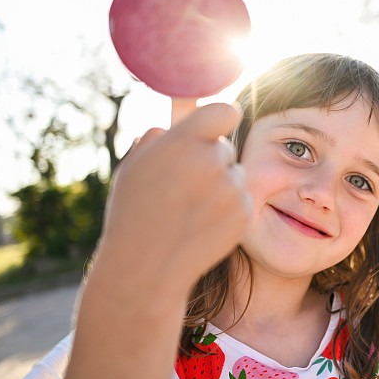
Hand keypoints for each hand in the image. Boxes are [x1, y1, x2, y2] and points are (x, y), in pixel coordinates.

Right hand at [97, 103, 250, 293]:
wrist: (146, 268)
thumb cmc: (134, 214)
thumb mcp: (134, 167)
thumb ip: (158, 136)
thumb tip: (174, 117)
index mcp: (184, 141)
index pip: (225, 111)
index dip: (221, 119)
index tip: (217, 127)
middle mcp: (212, 161)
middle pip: (225, 148)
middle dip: (211, 161)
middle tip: (186, 186)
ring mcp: (231, 188)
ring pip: (235, 175)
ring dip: (221, 186)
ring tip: (190, 210)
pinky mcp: (244, 213)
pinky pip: (241, 200)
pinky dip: (228, 210)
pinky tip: (202, 225)